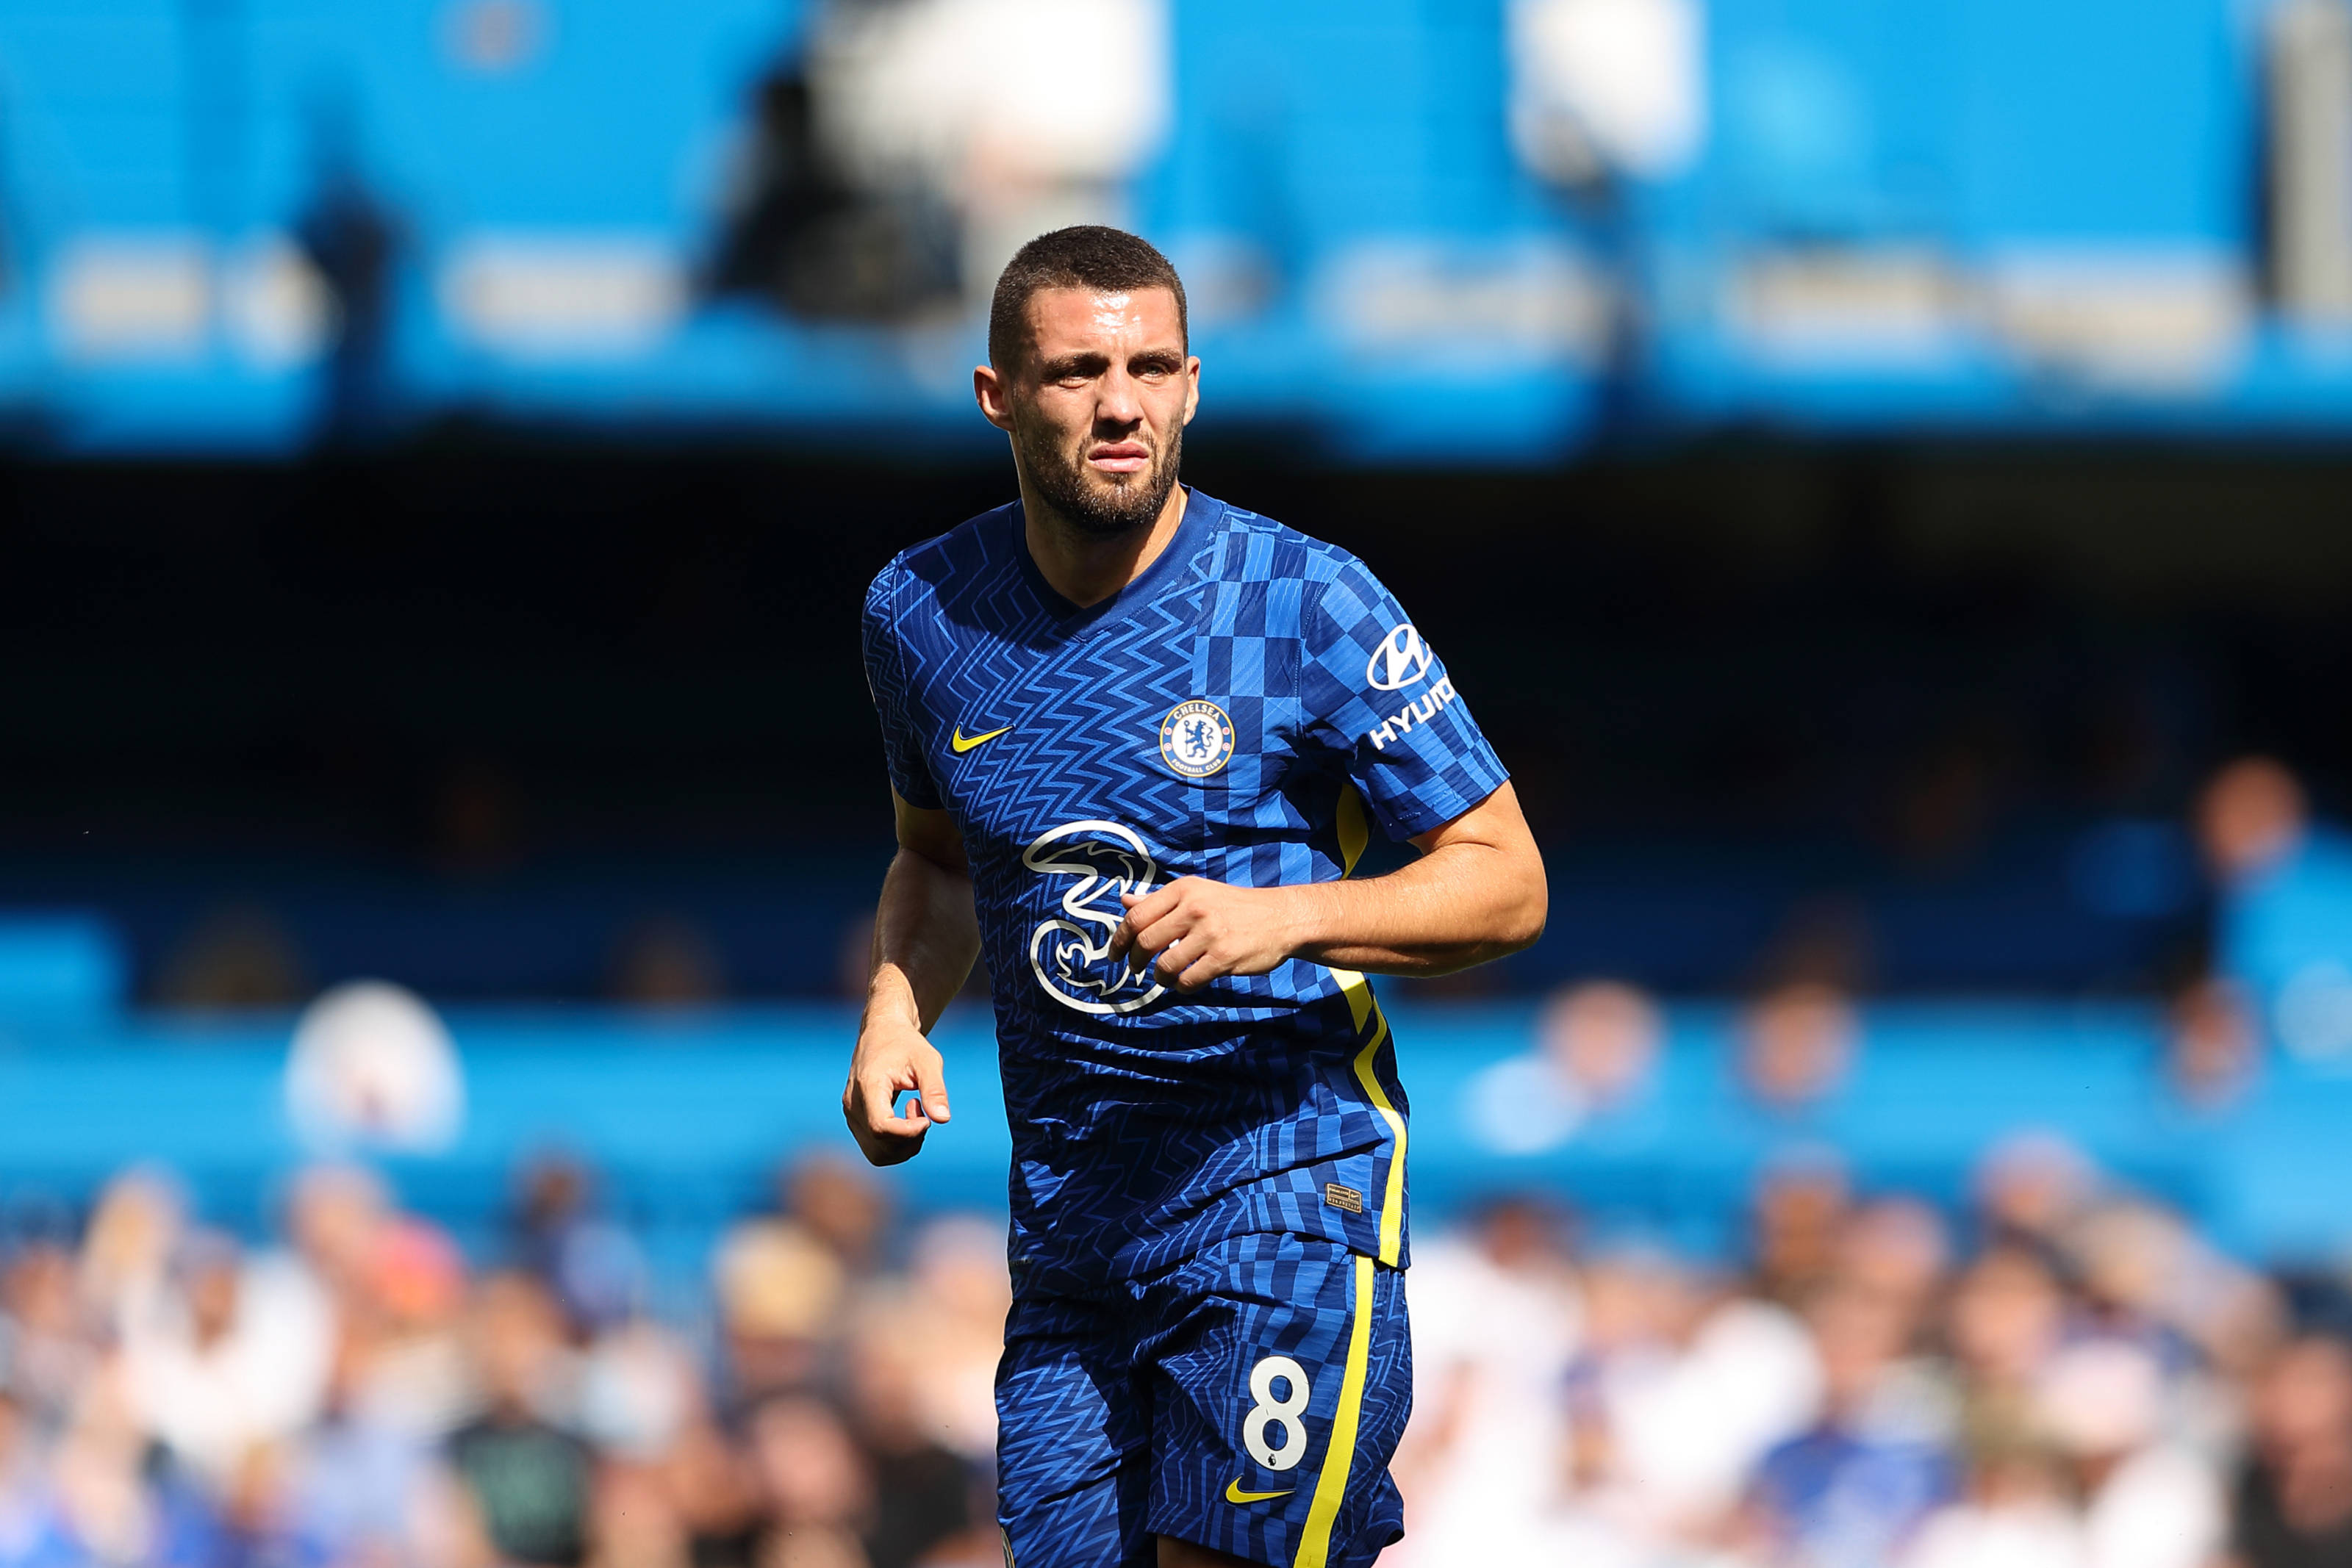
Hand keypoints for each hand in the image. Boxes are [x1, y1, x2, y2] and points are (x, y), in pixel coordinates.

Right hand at [842, 1011, 949, 1165]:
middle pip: (880, 1145)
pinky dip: (896, 1143)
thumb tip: (943, 1119)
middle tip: (924, 1113)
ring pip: (877, 1153)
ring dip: (904, 1145)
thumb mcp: (927, 1060)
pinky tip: (906, 1119)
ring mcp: (852, 1114)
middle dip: (910, 1140)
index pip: (881, 1127)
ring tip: (916, 1114)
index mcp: (869, 1086)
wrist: (882, 1032)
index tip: (926, 1118)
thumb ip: (935, 1089)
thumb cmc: (906, 1044)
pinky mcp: (856, 1120)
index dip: (908, 1132)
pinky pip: (875, 1148)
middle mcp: (854, 1104)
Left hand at [1107, 877, 1312, 991]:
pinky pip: (1189, 981)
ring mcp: (1210, 932)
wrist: (1281, 917)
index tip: (1115, 955)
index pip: (1137, 916)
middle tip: (1137, 970)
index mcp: (1183, 890)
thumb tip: (1124, 902)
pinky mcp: (1224, 957)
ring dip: (1160, 977)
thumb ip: (1160, 900)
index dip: (1120, 940)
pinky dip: (1182, 987)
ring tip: (1166, 977)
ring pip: (1165, 965)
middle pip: (1146, 942)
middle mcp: (1194, 908)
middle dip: (1136, 962)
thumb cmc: (1233, 907)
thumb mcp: (1197, 894)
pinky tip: (1187, 982)